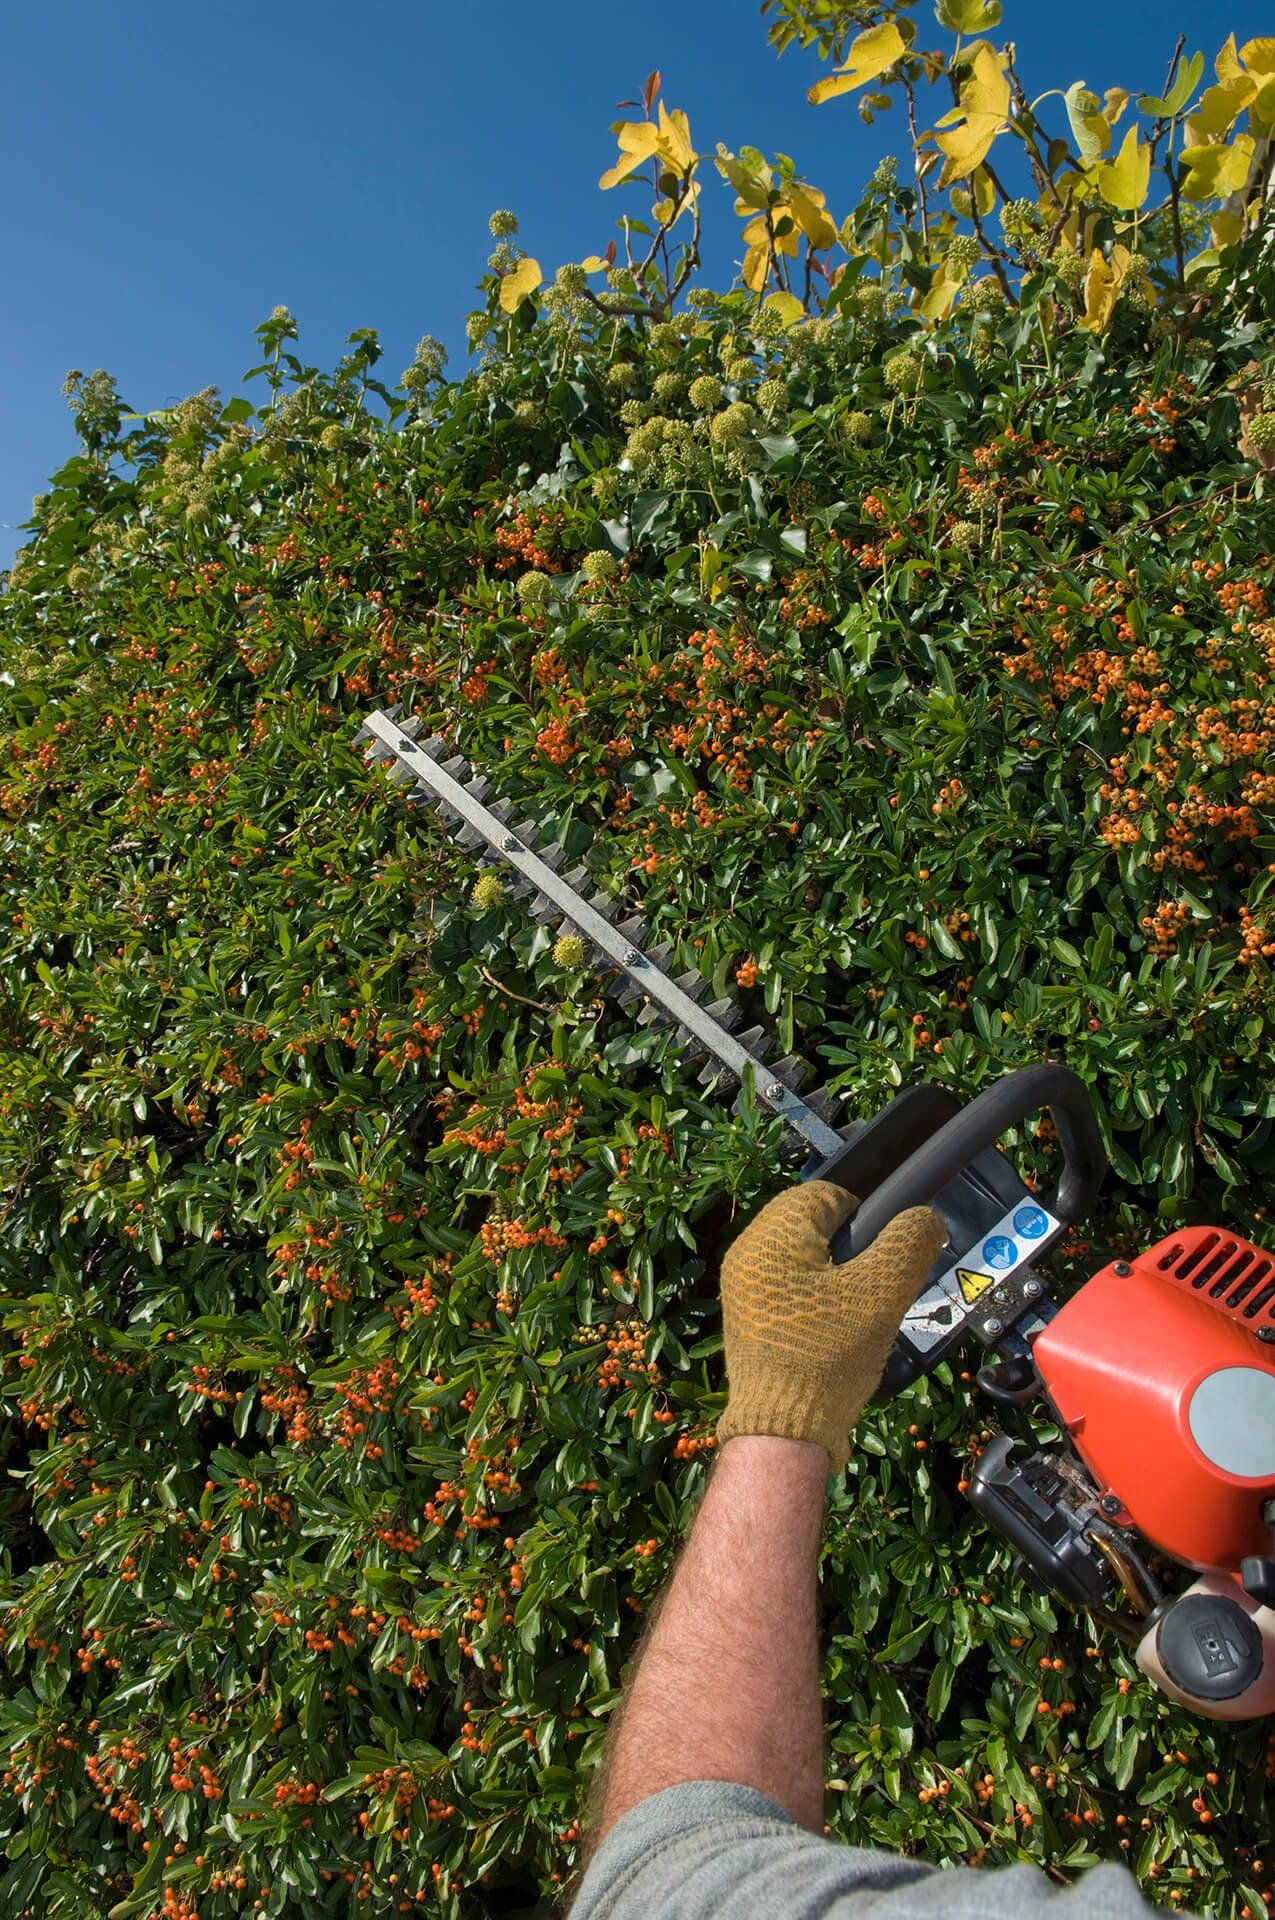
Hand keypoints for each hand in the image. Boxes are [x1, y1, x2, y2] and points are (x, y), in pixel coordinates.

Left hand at [715, 1181, 946, 1473]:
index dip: (863, 1214)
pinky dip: (813, 1297)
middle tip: (873, 1284)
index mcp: (772, 1236)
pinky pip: (786, 1287)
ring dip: (833, 1275)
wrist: (784, 1429)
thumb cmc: (827, 1356)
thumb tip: (924, 1218)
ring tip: (856, 1311)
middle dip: (848, 1247)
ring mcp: (742, 1288)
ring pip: (800, 1258)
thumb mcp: (880, 1295)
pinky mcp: (746, 1317)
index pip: (825, 1194)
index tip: (883, 1251)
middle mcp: (747, 1253)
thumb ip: (907, 1244)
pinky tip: (832, 1329)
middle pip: (810, 1225)